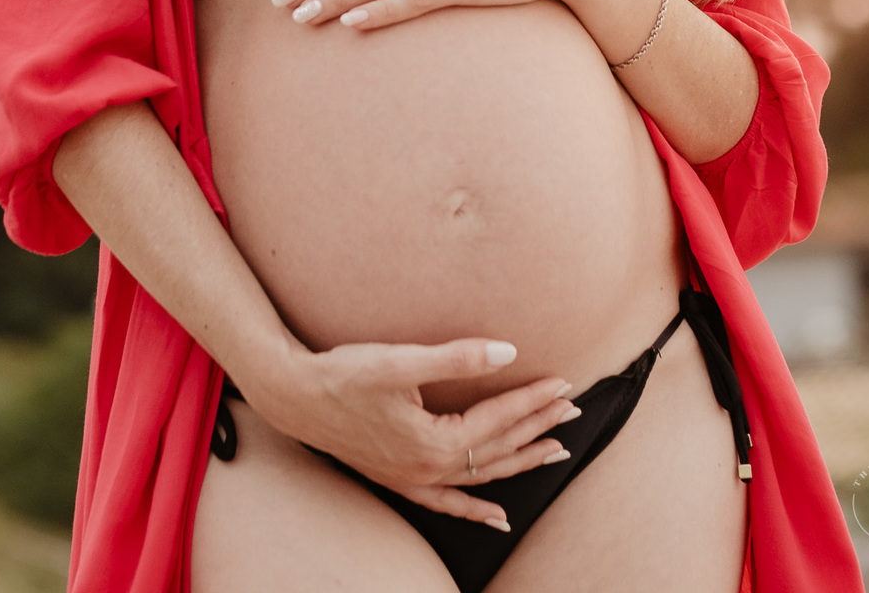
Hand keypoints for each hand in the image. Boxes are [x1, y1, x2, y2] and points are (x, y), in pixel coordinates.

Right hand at [253, 335, 581, 527]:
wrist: (295, 397)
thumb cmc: (343, 375)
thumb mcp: (400, 360)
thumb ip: (456, 357)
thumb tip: (507, 351)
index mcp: (433, 442)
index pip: (498, 419)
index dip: (532, 399)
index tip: (564, 383)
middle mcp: (428, 469)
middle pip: (497, 449)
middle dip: (538, 427)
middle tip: (573, 410)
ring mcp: (414, 479)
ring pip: (481, 476)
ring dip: (519, 462)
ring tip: (554, 451)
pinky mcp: (400, 479)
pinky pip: (448, 502)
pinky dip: (475, 510)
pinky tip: (497, 517)